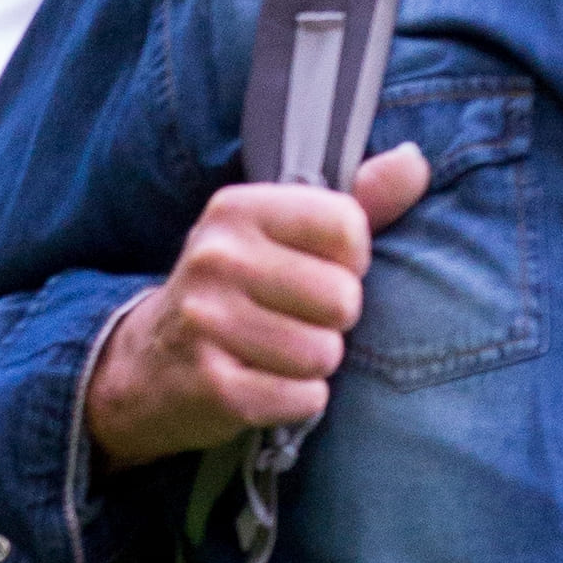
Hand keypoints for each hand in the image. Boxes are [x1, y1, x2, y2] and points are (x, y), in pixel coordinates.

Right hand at [86, 143, 432, 469]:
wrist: (148, 364)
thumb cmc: (238, 291)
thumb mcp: (283, 233)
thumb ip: (357, 198)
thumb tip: (414, 162)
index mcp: (237, 210)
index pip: (346, 227)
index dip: (347, 260)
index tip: (312, 270)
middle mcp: (215, 259)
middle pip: (342, 298)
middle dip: (331, 321)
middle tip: (291, 319)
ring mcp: (207, 323)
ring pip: (325, 354)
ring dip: (313, 364)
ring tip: (274, 353)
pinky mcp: (213, 386)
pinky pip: (303, 398)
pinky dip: (296, 400)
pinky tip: (263, 384)